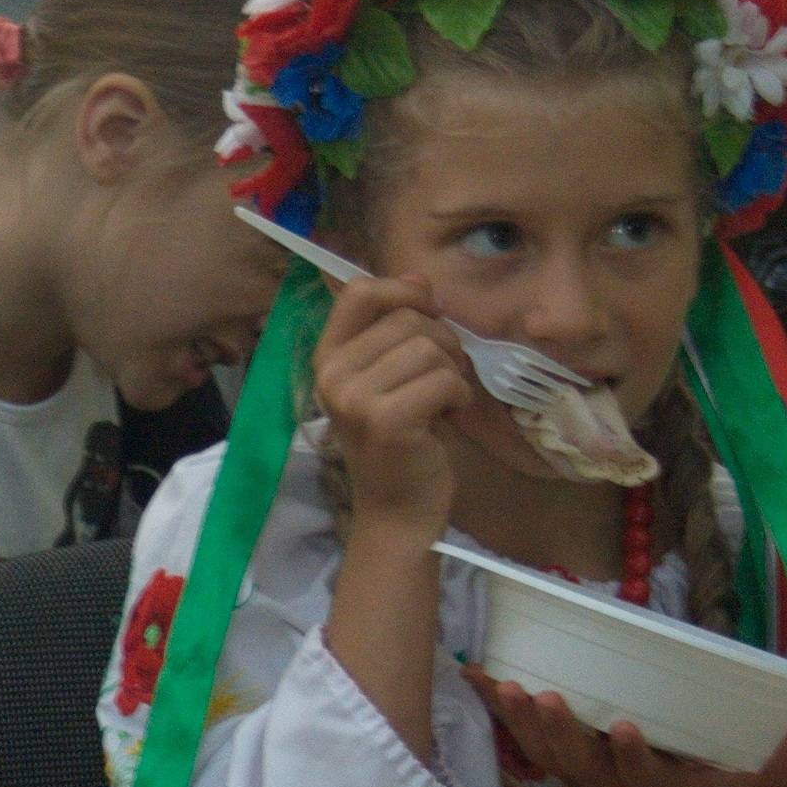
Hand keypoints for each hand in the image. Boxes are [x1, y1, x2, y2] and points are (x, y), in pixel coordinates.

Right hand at [315, 277, 515, 534]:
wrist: (399, 507)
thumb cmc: (400, 437)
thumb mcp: (389, 374)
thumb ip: (396, 326)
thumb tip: (420, 279)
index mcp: (327, 358)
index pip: (359, 292)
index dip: (403, 291)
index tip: (428, 311)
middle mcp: (332, 376)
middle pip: (408, 319)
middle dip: (442, 342)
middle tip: (441, 377)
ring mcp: (355, 400)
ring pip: (430, 348)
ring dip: (452, 370)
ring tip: (443, 398)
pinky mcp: (387, 422)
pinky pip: (444, 379)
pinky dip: (459, 395)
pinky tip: (449, 414)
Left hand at [468, 669, 786, 786]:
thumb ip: (777, 773)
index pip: (640, 771)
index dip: (632, 752)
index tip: (625, 728)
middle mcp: (607, 782)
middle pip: (576, 757)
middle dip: (558, 728)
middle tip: (541, 695)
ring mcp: (578, 775)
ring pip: (542, 747)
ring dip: (519, 718)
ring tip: (498, 682)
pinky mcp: (559, 764)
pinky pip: (522, 737)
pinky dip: (498, 711)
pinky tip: (473, 675)